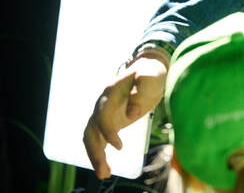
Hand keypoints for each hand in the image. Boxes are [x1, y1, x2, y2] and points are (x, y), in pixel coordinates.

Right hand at [82, 54, 167, 178]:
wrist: (150, 70)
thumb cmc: (152, 73)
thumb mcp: (152, 76)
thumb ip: (143, 88)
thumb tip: (131, 112)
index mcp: (110, 93)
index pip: (102, 116)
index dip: (108, 132)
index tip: (119, 147)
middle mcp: (102, 104)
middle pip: (91, 130)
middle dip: (95, 151)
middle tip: (104, 171)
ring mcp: (104, 113)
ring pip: (92, 138)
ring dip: (95, 156)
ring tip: (105, 174)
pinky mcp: (110, 121)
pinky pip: (99, 139)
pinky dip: (100, 153)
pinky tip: (106, 169)